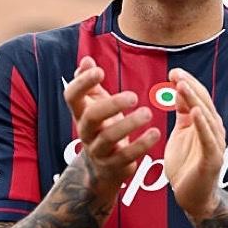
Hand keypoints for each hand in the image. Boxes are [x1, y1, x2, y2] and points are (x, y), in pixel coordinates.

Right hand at [64, 56, 160, 197]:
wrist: (102, 168)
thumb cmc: (101, 126)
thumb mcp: (95, 103)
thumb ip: (90, 83)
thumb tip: (86, 60)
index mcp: (80, 112)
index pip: (72, 96)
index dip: (83, 83)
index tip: (100, 71)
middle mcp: (85, 131)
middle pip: (91, 117)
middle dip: (112, 105)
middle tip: (133, 96)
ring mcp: (98, 150)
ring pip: (109, 138)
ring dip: (129, 124)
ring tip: (148, 113)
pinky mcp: (113, 165)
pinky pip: (126, 156)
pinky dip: (141, 145)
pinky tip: (156, 133)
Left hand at [164, 68, 225, 218]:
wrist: (192, 198)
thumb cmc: (186, 165)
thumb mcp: (181, 133)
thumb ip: (182, 113)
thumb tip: (179, 89)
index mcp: (205, 123)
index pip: (199, 98)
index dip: (187, 84)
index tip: (173, 72)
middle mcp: (214, 130)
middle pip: (204, 103)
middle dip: (190, 87)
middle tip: (176, 74)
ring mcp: (215, 144)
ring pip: (206, 117)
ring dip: (194, 100)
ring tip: (182, 86)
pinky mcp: (212, 159)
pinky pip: (208, 139)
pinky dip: (203, 124)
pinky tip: (195, 112)